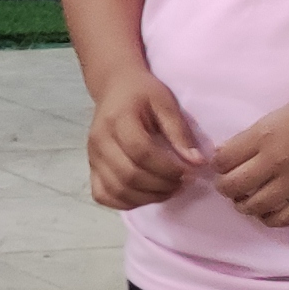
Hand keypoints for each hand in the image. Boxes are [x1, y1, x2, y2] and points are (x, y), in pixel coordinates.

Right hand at [86, 75, 210, 209]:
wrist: (114, 87)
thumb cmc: (142, 93)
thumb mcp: (165, 103)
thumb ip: (179, 132)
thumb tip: (196, 163)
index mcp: (118, 120)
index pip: (141, 152)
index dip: (168, 168)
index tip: (189, 171)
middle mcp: (99, 141)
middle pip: (129, 175)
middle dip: (161, 185)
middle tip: (182, 182)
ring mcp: (92, 157)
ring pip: (117, 190)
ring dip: (147, 197)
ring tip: (168, 189)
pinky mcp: (91, 168)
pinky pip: (103, 195)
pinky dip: (125, 202)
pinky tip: (145, 194)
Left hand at [208, 85, 288, 227]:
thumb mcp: (280, 113)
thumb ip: (252, 135)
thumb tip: (226, 154)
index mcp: (264, 134)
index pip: (222, 160)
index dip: (218, 164)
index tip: (224, 164)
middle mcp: (276, 160)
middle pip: (232, 186)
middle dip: (226, 187)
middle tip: (232, 183)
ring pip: (254, 206)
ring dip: (244, 205)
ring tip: (248, 198)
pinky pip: (284, 218)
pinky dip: (270, 218)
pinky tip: (269, 210)